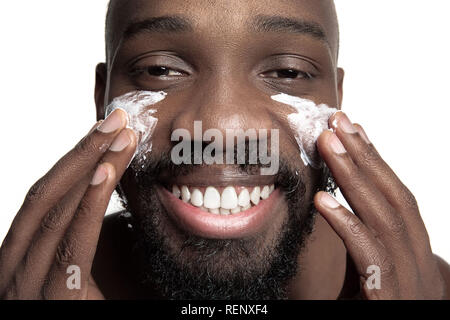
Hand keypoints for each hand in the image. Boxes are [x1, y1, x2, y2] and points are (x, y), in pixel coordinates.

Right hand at [0, 109, 136, 298]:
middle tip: (117, 117)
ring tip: (120, 134)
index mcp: (23, 259)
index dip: (75, 158)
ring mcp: (25, 288)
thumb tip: (121, 195)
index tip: (109, 129)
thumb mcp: (100, 265)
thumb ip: (98, 232)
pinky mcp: (53, 302)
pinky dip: (87, 203)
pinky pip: (70, 243)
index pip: (46, 197)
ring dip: (89, 165)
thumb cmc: (110, 306)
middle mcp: (14, 269)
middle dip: (82, 151)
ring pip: (53, 211)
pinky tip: (106, 170)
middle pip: (46, 195)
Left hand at [314, 111, 446, 298]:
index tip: (352, 131)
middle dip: (365, 156)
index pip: (394, 195)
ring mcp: (407, 279)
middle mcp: (416, 259)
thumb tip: (330, 203)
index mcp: (411, 250)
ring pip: (384, 217)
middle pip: (392, 197)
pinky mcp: (389, 298)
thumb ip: (357, 240)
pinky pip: (368, 256)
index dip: (375, 160)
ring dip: (355, 177)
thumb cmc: (376, 309)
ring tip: (329, 145)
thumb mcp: (367, 273)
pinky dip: (348, 224)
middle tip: (337, 123)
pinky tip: (324, 201)